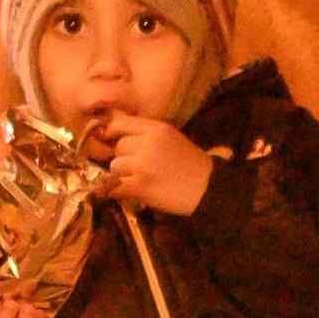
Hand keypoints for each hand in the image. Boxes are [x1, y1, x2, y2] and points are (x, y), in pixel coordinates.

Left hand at [92, 114, 215, 216]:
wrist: (208, 190)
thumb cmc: (191, 165)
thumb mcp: (172, 137)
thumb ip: (148, 133)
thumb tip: (114, 131)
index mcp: (157, 129)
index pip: (121, 124)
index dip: (112, 133)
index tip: (110, 141)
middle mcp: (148, 143)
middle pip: (118, 147)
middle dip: (124, 158)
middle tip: (137, 168)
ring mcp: (143, 165)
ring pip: (115, 166)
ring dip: (121, 176)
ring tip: (137, 180)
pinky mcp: (141, 186)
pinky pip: (116, 187)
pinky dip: (117, 192)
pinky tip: (127, 193)